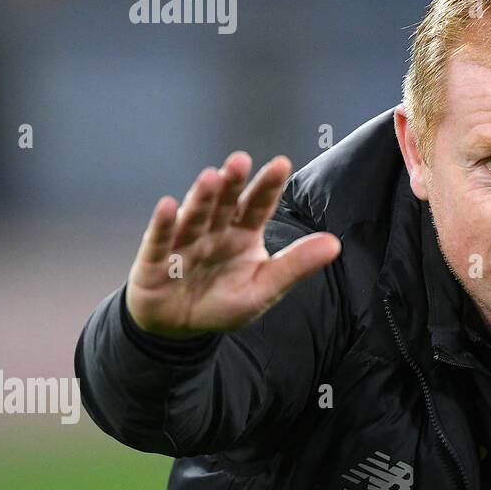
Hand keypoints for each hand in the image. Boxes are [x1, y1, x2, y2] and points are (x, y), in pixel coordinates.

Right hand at [125, 152, 341, 339]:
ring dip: (201, 197)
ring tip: (210, 177)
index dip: (268, 186)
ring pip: (195, 216)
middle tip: (241, 160)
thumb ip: (296, 265)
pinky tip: (168, 206)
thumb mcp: (264, 288)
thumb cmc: (222, 303)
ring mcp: (184, 243)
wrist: (179, 329)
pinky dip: (164, 224)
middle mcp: (214, 231)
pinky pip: (160, 240)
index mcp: (243, 234)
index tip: (281, 164)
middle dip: (232, 182)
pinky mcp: (155, 260)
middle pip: (225, 203)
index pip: (258, 206)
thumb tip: (335, 244)